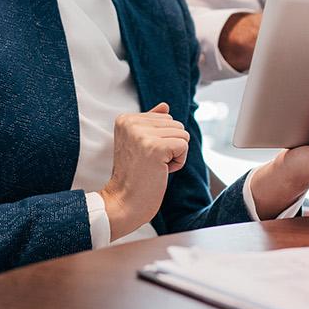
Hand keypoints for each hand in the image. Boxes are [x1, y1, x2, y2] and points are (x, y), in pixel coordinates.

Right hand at [99, 103, 189, 238]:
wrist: (124, 202)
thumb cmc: (134, 175)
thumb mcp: (139, 143)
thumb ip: (151, 123)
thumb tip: (165, 106)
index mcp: (125, 119)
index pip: (166, 118)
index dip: (162, 140)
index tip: (144, 155)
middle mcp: (131, 122)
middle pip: (176, 124)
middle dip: (171, 146)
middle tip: (150, 163)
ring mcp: (142, 135)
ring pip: (183, 134)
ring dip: (175, 155)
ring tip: (155, 166)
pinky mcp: (155, 147)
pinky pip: (184, 146)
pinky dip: (178, 162)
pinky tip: (161, 171)